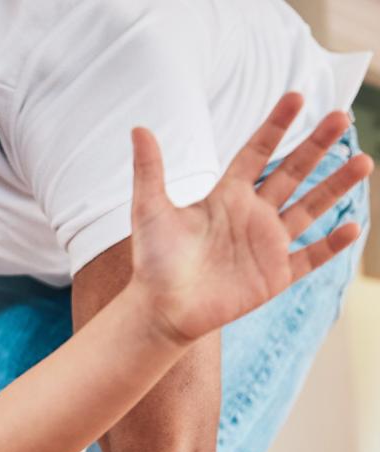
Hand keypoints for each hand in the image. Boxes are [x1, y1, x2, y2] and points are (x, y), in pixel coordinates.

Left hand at [129, 93, 372, 344]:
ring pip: (309, 209)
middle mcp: (251, 216)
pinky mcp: (273, 276)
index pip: (256, 154)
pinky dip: (330, 245)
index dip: (275, 126)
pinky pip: (309, 257)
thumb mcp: (150, 211)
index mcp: (226, 197)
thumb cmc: (153, 263)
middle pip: (291, 173)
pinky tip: (353, 226)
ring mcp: (265, 246)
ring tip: (363, 162)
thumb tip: (138, 127)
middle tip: (340, 116)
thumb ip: (150, 171)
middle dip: (316, 146)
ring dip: (335, 187)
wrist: (160, 311)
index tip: (296, 97)